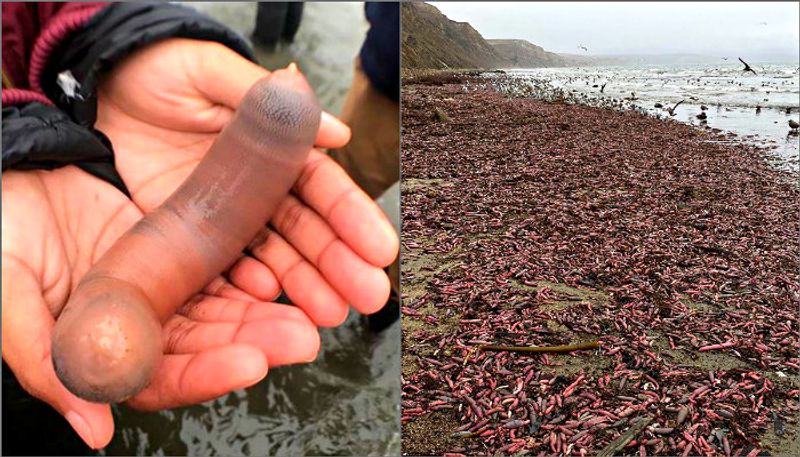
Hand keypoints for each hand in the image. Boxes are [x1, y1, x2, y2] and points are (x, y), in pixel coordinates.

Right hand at [1, 167, 320, 448]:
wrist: (18, 164)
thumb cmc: (5, 225)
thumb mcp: (9, 290)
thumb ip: (45, 360)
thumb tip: (94, 430)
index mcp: (100, 344)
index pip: (161, 377)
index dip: (205, 375)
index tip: (248, 364)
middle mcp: (140, 320)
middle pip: (206, 345)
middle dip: (254, 343)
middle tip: (299, 339)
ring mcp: (164, 284)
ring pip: (225, 309)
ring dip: (266, 314)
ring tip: (308, 314)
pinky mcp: (181, 247)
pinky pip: (226, 265)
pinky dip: (254, 271)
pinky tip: (278, 274)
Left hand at [96, 38, 398, 326]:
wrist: (91, 91)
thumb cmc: (152, 69)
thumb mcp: (207, 70)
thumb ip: (264, 100)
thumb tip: (337, 131)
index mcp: (272, 149)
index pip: (321, 186)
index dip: (352, 217)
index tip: (380, 248)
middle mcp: (256, 189)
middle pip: (307, 231)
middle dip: (341, 264)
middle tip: (369, 295)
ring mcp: (225, 219)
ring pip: (275, 258)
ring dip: (306, 287)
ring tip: (331, 314)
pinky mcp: (190, 241)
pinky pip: (224, 271)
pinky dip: (249, 289)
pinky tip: (269, 301)